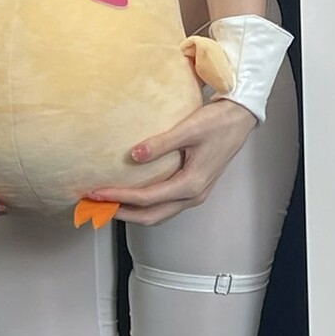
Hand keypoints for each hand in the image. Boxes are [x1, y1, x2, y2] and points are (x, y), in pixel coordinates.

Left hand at [86, 98, 255, 226]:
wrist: (240, 119)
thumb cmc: (218, 122)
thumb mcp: (189, 129)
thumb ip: (161, 144)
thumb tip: (133, 155)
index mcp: (191, 185)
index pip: (147, 198)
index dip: (120, 197)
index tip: (97, 192)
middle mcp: (193, 196)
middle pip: (151, 216)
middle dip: (121, 213)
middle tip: (95, 206)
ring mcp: (194, 194)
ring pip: (158, 214)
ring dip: (132, 212)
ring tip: (108, 204)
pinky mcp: (193, 187)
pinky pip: (164, 204)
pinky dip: (144, 205)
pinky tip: (131, 194)